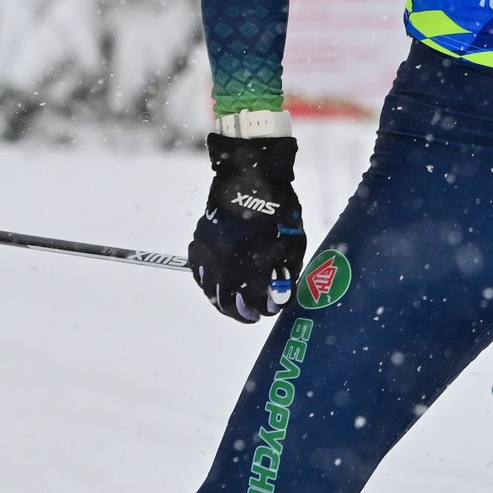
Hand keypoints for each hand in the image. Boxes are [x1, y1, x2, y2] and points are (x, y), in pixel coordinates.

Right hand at [190, 134, 306, 321]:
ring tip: (232, 302)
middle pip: (227, 302)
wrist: (251, 177)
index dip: (261, 310)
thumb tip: (281, 296)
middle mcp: (227, 263)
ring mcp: (210, 252)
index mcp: (252, 264)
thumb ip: (287, 273)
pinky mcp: (200, 241)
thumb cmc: (279, 210)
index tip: (267, 311)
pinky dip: (207, 280)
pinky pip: (199, 270)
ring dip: (221, 299)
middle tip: (248, 315)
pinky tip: (216, 283)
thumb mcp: (293, 242)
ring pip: (209, 288)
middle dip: (239, 312)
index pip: (252, 302)